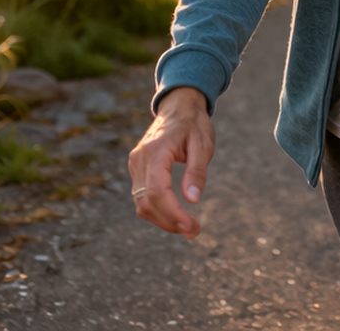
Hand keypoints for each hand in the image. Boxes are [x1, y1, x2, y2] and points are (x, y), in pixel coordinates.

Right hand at [127, 86, 213, 239]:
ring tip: (187, 227)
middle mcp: (140, 159)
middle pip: (146, 202)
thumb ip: (197, 172)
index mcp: (156, 152)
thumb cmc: (194, 124)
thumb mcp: (203, 145)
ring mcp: (136, 163)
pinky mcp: (137, 168)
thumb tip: (193, 200)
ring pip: (141, 203)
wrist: (178, 106)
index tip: (192, 227)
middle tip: (194, 232)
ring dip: (163, 220)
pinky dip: (157, 210)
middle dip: (169, 222)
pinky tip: (175, 215)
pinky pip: (142, 196)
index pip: (157, 192)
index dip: (173, 214)